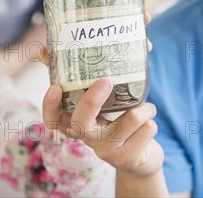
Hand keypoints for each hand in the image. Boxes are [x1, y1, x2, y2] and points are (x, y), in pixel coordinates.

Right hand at [42, 79, 163, 178]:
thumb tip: (143, 42)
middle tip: (106, 81)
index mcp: (77, 122)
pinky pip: (148, 127)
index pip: (53, 118)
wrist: (139, 160)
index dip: (50, 105)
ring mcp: (106, 150)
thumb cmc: (119, 122)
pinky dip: (152, 118)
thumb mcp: (108, 103)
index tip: (55, 87)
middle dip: (93, 100)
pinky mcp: (127, 157)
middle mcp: (87, 138)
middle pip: (81, 121)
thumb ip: (112, 76)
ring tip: (145, 108)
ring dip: (145, 107)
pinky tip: (147, 124)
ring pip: (131, 118)